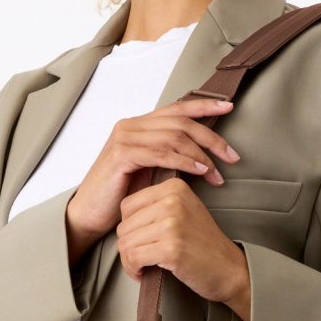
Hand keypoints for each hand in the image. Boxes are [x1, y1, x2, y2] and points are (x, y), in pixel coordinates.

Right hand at [63, 95, 237, 258]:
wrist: (88, 215)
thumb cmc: (118, 196)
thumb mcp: (148, 171)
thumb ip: (168, 156)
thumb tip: (201, 155)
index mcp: (137, 125)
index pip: (176, 108)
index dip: (204, 105)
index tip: (229, 106)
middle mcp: (130, 125)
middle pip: (181, 122)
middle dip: (211, 137)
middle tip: (232, 156)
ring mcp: (124, 138)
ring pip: (174, 136)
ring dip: (202, 154)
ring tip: (218, 172)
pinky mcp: (122, 155)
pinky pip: (161, 153)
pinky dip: (184, 161)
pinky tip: (200, 171)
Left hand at [115, 174, 251, 320]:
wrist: (230, 269)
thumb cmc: (203, 245)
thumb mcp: (184, 211)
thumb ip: (157, 204)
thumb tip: (121, 211)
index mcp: (174, 187)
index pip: (127, 206)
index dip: (128, 228)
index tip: (141, 241)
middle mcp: (173, 201)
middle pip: (124, 226)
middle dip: (127, 247)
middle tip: (140, 259)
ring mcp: (172, 224)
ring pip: (126, 243)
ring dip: (129, 261)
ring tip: (141, 267)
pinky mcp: (171, 248)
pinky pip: (133, 258)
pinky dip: (133, 270)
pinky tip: (143, 273)